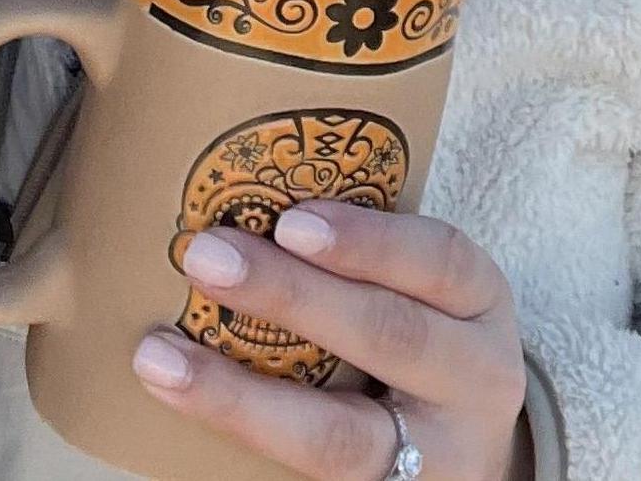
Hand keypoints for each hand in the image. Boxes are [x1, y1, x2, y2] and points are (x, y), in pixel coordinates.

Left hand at [133, 201, 527, 480]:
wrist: (462, 450)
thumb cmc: (422, 334)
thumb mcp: (425, 288)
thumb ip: (359, 252)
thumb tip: (236, 189)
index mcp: (479, 303)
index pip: (436, 259)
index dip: (366, 240)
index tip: (291, 219)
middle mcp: (474, 380)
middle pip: (387, 337)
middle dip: (292, 297)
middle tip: (206, 258)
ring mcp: (435, 458)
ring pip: (339, 437)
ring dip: (240, 398)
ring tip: (162, 361)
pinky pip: (313, 478)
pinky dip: (245, 446)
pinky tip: (187, 417)